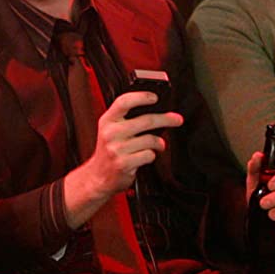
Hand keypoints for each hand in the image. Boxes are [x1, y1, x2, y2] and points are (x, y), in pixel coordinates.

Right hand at [64, 91, 183, 227]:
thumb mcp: (111, 130)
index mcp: (107, 120)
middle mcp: (110, 133)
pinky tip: (145, 156)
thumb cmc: (109, 152)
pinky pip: (149, 155)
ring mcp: (117, 149)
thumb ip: (126, 119)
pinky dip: (152, 155)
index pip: (124, 102)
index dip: (141, 97)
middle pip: (146, 120)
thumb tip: (156, 111)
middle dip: (166, 119)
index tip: (155, 98)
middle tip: (176, 119)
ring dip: (159, 143)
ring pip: (150, 140)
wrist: (98, 176)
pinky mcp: (124, 163)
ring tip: (158, 145)